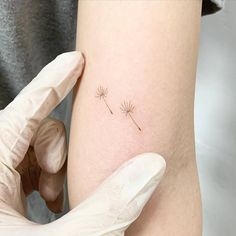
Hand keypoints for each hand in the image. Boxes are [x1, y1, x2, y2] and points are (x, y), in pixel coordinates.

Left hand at [0, 51, 165, 234]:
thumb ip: (108, 206)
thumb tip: (151, 168)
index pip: (28, 108)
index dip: (56, 79)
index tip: (76, 60)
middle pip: (32, 130)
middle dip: (58, 145)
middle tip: (64, 175)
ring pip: (33, 151)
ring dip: (53, 168)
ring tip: (58, 197)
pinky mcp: (1, 196)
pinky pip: (29, 170)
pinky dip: (47, 180)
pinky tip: (52, 204)